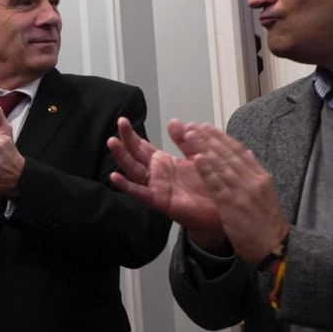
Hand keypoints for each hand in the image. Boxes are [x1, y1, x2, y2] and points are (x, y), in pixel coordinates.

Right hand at [108, 117, 227, 250]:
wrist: (220, 210)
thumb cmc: (207, 186)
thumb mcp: (197, 156)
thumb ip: (185, 141)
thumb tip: (174, 121)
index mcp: (163, 163)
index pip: (142, 146)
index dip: (132, 134)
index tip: (123, 121)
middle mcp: (156, 174)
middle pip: (135, 154)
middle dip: (126, 139)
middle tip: (120, 123)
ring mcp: (155, 187)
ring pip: (133, 170)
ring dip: (122, 156)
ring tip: (112, 142)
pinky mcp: (159, 200)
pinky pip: (140, 193)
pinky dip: (126, 185)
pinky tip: (115, 177)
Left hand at [184, 124, 289, 264]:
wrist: (275, 246)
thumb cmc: (267, 223)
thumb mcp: (266, 194)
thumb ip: (255, 173)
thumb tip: (247, 153)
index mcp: (261, 176)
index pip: (239, 152)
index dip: (222, 138)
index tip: (208, 127)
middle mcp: (253, 180)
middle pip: (228, 155)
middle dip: (210, 139)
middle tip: (195, 126)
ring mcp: (243, 192)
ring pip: (221, 165)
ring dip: (205, 148)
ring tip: (190, 136)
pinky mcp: (233, 205)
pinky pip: (217, 184)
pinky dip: (207, 170)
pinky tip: (197, 159)